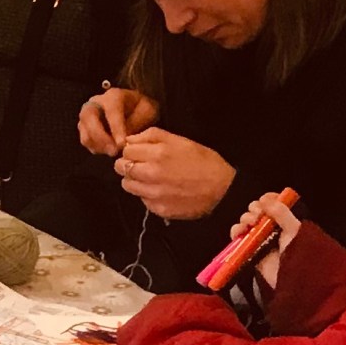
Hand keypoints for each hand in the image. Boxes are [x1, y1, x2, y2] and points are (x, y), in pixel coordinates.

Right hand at [78, 86, 158, 156]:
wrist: (131, 104)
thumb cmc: (140, 108)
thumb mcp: (146, 110)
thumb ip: (136, 122)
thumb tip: (124, 138)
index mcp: (113, 96)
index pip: (111, 112)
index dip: (116, 129)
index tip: (122, 145)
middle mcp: (95, 103)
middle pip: (89, 118)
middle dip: (101, 137)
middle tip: (114, 152)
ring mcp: (87, 115)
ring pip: (85, 130)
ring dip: (98, 145)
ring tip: (113, 152)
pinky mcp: (84, 126)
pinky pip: (85, 140)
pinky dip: (95, 148)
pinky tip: (108, 150)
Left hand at [116, 129, 235, 221]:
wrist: (224, 190)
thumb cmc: (204, 161)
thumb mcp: (180, 140)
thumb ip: (151, 135)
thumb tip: (129, 140)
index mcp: (157, 153)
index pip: (126, 150)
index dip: (132, 151)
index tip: (140, 153)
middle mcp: (151, 174)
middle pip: (121, 168)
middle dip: (128, 165)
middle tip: (142, 165)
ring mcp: (154, 194)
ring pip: (127, 185)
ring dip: (135, 180)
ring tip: (151, 178)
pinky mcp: (159, 209)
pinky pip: (142, 200)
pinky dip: (147, 195)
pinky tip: (162, 191)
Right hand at [226, 193, 302, 289]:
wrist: (293, 282)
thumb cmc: (300, 255)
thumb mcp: (296, 231)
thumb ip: (282, 213)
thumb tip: (264, 199)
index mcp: (288, 222)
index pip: (276, 203)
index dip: (268, 199)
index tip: (265, 200)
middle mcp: (274, 228)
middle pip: (258, 210)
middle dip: (255, 209)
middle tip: (258, 215)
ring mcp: (261, 239)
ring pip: (247, 220)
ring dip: (245, 218)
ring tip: (250, 224)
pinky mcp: (249, 249)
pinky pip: (238, 235)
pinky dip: (236, 230)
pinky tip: (239, 232)